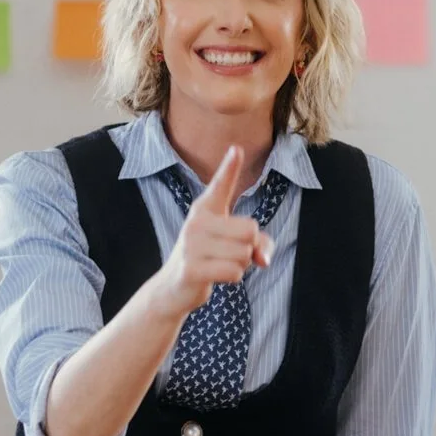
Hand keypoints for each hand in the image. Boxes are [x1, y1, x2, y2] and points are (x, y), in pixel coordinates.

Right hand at [150, 145, 274, 319]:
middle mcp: (196, 222)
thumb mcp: (232, 245)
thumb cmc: (208, 259)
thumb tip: (263, 258)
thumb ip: (257, 244)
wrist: (172, 287)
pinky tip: (216, 276)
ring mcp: (191, 245)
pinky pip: (235, 271)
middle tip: (230, 254)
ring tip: (220, 265)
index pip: (220, 185)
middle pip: (251, 230)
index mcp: (204, 209)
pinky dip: (234, 277)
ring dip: (241, 265)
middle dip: (250, 248)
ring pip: (244, 254)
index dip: (229, 167)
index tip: (236, 148)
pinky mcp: (192, 268)